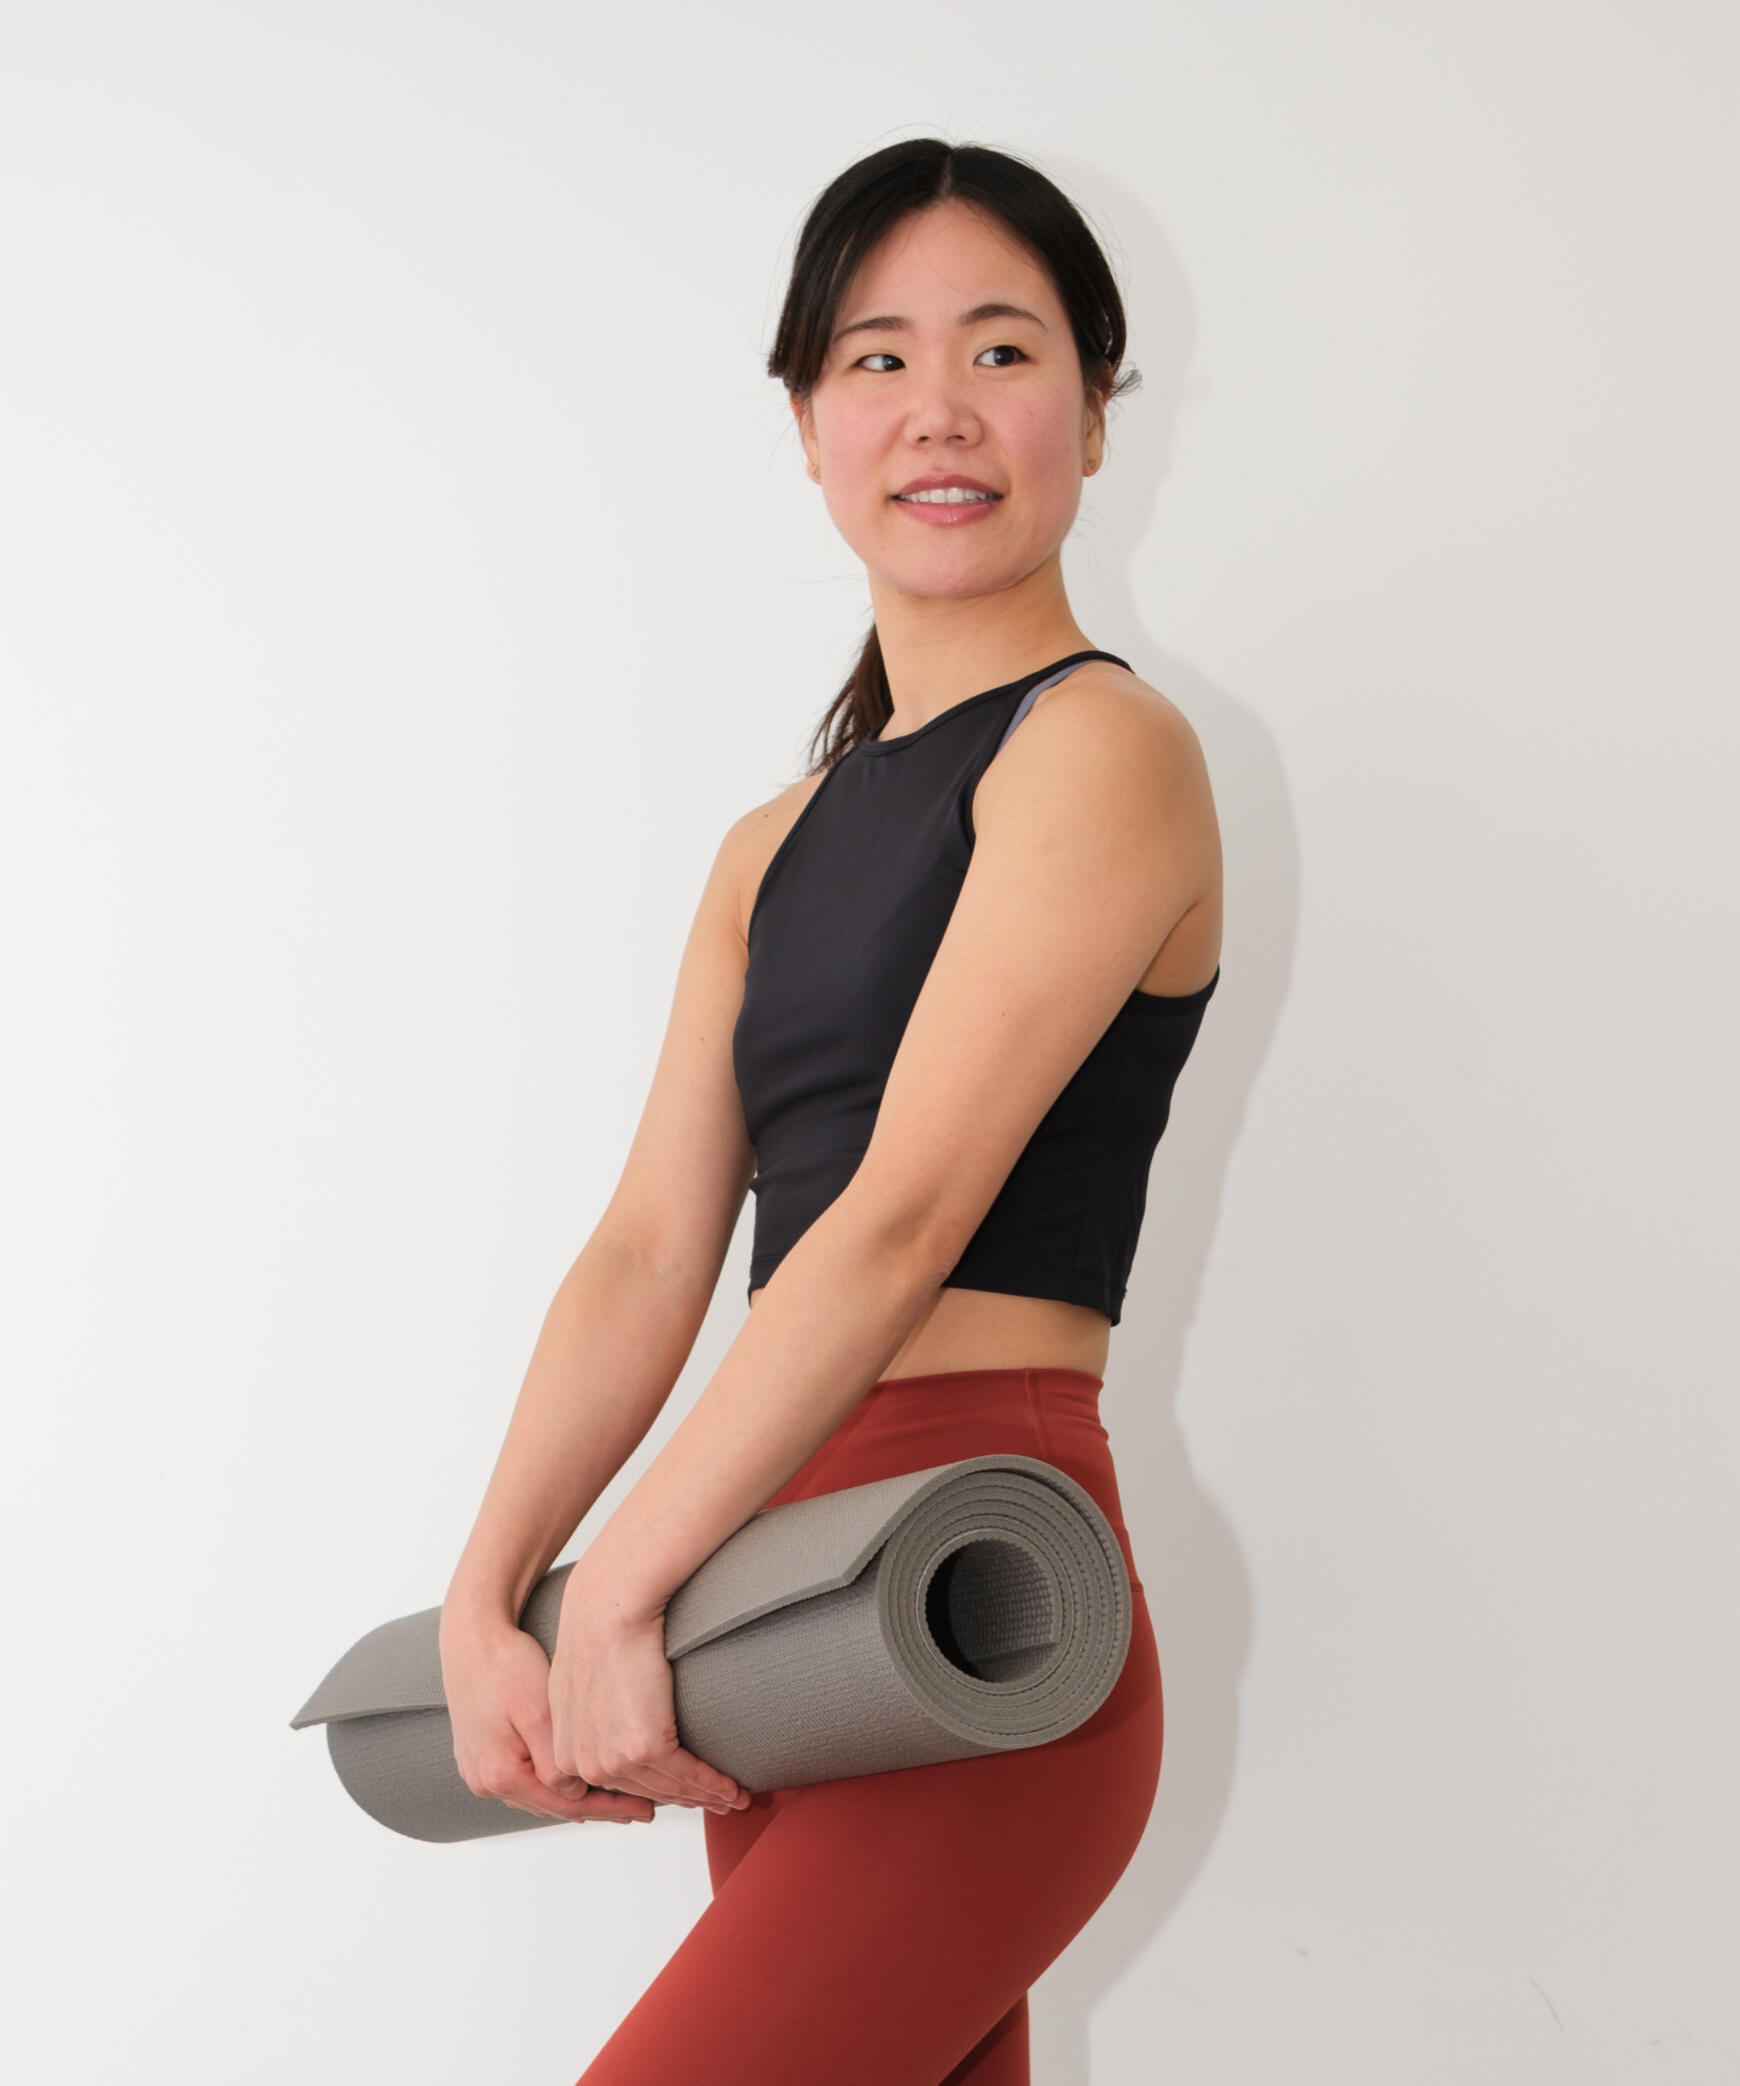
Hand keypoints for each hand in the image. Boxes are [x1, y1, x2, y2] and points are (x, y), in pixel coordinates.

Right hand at [438, 1617, 655, 1825]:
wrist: (469, 1639)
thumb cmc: (504, 1665)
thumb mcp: (538, 1710)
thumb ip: (556, 1759)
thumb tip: (575, 1790)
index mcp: (500, 1774)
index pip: (567, 1805)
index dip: (609, 1807)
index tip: (642, 1807)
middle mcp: (485, 1781)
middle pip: (553, 1806)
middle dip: (597, 1807)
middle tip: (637, 1808)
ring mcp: (479, 1772)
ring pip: (538, 1796)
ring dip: (575, 1797)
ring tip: (612, 1797)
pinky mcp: (479, 1757)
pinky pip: (524, 1781)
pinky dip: (552, 1784)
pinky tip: (573, 1780)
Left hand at [547, 1587, 751, 1817]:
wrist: (610, 1607)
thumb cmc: (598, 1629)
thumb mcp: (576, 1684)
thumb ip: (585, 1717)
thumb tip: (605, 1722)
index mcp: (565, 1750)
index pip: (613, 1786)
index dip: (652, 1792)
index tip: (680, 1793)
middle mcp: (586, 1763)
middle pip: (646, 1792)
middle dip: (684, 1799)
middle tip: (714, 1802)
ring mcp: (614, 1758)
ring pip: (669, 1787)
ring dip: (706, 1796)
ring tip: (731, 1798)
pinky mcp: (646, 1747)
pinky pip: (688, 1774)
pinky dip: (714, 1784)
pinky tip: (731, 1789)